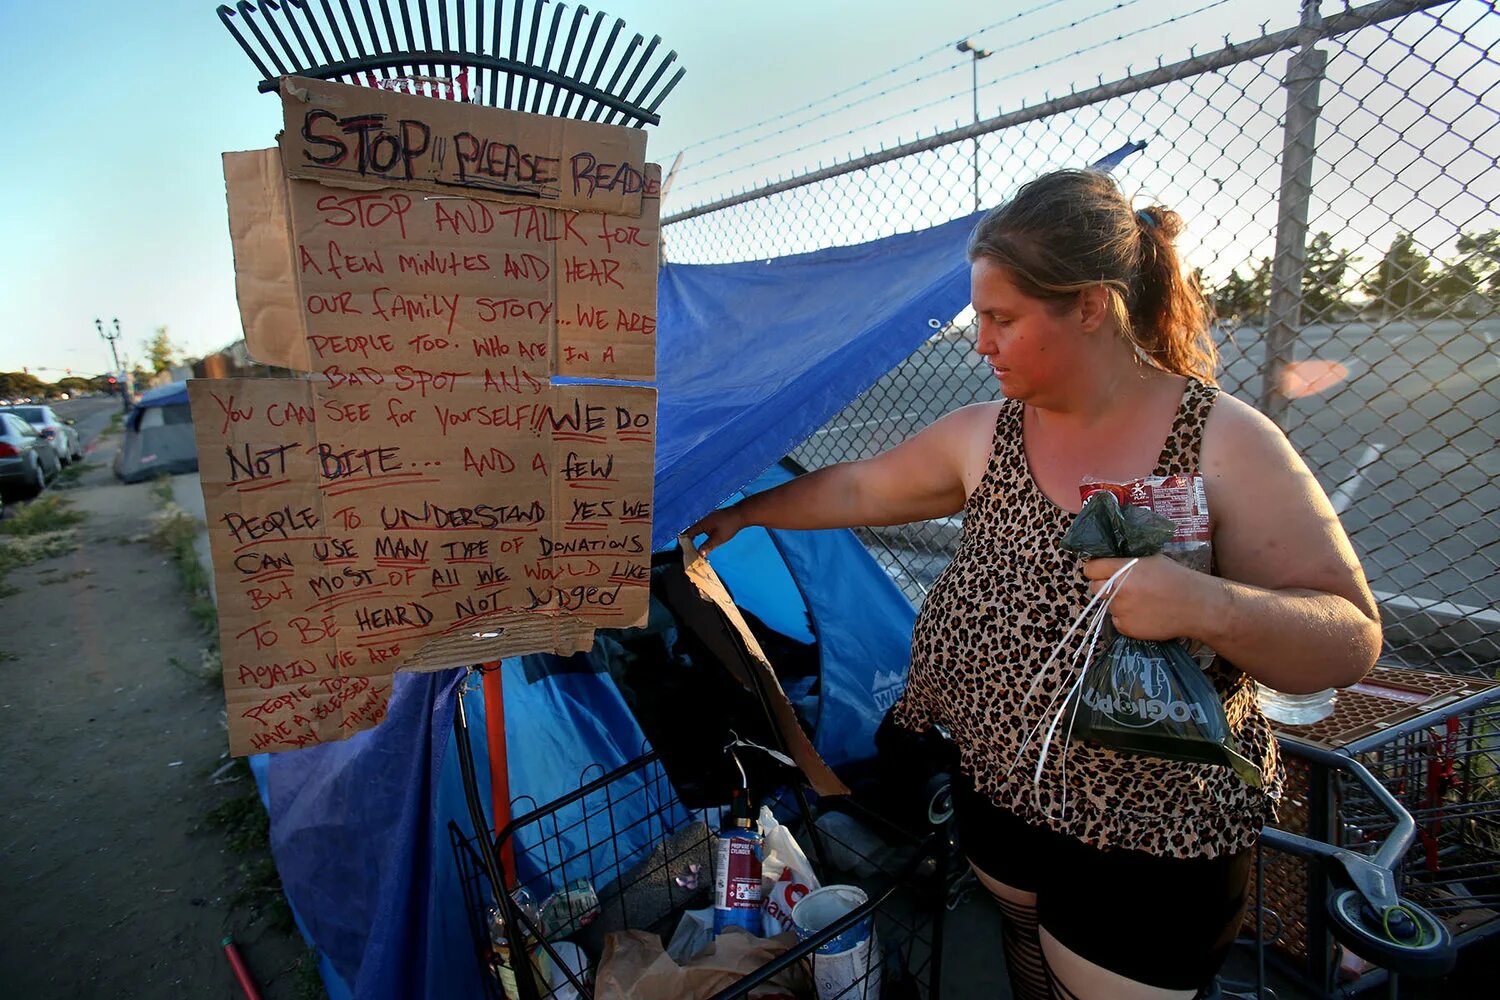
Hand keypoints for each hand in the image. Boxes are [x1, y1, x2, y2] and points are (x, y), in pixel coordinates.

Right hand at [684, 504, 745, 556]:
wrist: (741, 514)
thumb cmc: (729, 527)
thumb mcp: (718, 539)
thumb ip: (707, 546)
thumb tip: (698, 554)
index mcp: (702, 524)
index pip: (689, 532)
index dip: (684, 540)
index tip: (682, 547)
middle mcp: (704, 519)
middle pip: (693, 528)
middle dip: (689, 537)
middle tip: (686, 545)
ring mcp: (710, 516)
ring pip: (699, 526)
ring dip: (696, 533)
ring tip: (693, 541)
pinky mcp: (715, 517)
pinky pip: (705, 524)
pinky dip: (702, 530)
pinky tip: (706, 533)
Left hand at [1082, 554, 1219, 641]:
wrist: (1196, 606)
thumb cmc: (1176, 579)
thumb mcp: (1151, 559)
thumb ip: (1126, 561)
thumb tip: (1107, 561)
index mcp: (1123, 569)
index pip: (1090, 569)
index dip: (1095, 570)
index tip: (1100, 571)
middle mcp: (1118, 590)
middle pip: (1094, 588)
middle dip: (1104, 587)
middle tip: (1121, 587)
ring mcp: (1121, 610)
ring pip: (1108, 606)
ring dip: (1118, 604)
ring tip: (1141, 602)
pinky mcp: (1127, 628)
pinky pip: (1118, 622)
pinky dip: (1127, 619)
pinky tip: (1145, 614)